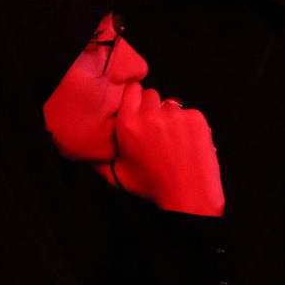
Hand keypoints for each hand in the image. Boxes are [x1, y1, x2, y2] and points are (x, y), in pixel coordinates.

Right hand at [108, 83, 224, 216]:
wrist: (189, 195)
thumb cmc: (153, 186)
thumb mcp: (119, 175)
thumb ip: (101, 159)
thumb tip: (89, 150)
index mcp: (128, 124)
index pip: (131, 90)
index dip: (136, 99)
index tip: (139, 110)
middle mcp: (150, 115)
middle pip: (151, 95)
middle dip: (152, 108)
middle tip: (156, 130)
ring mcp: (175, 115)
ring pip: (170, 104)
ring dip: (170, 117)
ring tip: (173, 140)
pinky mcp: (195, 118)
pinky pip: (189, 113)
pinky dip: (189, 125)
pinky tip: (187, 143)